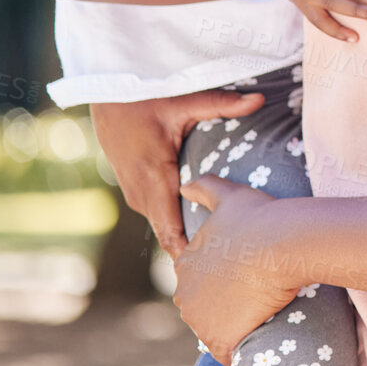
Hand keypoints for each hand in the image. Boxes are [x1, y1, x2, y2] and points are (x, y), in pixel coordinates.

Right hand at [91, 88, 265, 259]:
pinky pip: (154, 209)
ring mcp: (133, 188)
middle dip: (191, 247)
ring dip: (180, 233)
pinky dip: (170, 219)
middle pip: (168, 228)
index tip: (204, 274)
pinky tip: (192, 227)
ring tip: (212, 253)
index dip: (185, 252)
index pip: (169, 227)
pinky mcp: (132, 183)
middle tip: (222, 266)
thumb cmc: (146, 98)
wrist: (107, 92)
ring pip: (161, 219)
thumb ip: (223, 104)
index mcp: (154, 177)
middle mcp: (140, 190)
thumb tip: (259, 100)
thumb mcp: (186, 100)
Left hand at [175, 175, 303, 364]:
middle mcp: (184, 293)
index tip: (247, 273)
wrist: (283, 243)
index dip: (225, 277)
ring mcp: (200, 318)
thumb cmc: (260, 217)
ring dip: (233, 324)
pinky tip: (255, 336)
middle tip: (256, 292)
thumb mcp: (230, 195)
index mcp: (186, 263)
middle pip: (204, 305)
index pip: (200, 278)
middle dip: (225, 303)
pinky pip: (226, 351)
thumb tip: (184, 184)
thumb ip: (204, 187)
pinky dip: (238, 347)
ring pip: (214, 327)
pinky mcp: (219, 338)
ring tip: (260, 311)